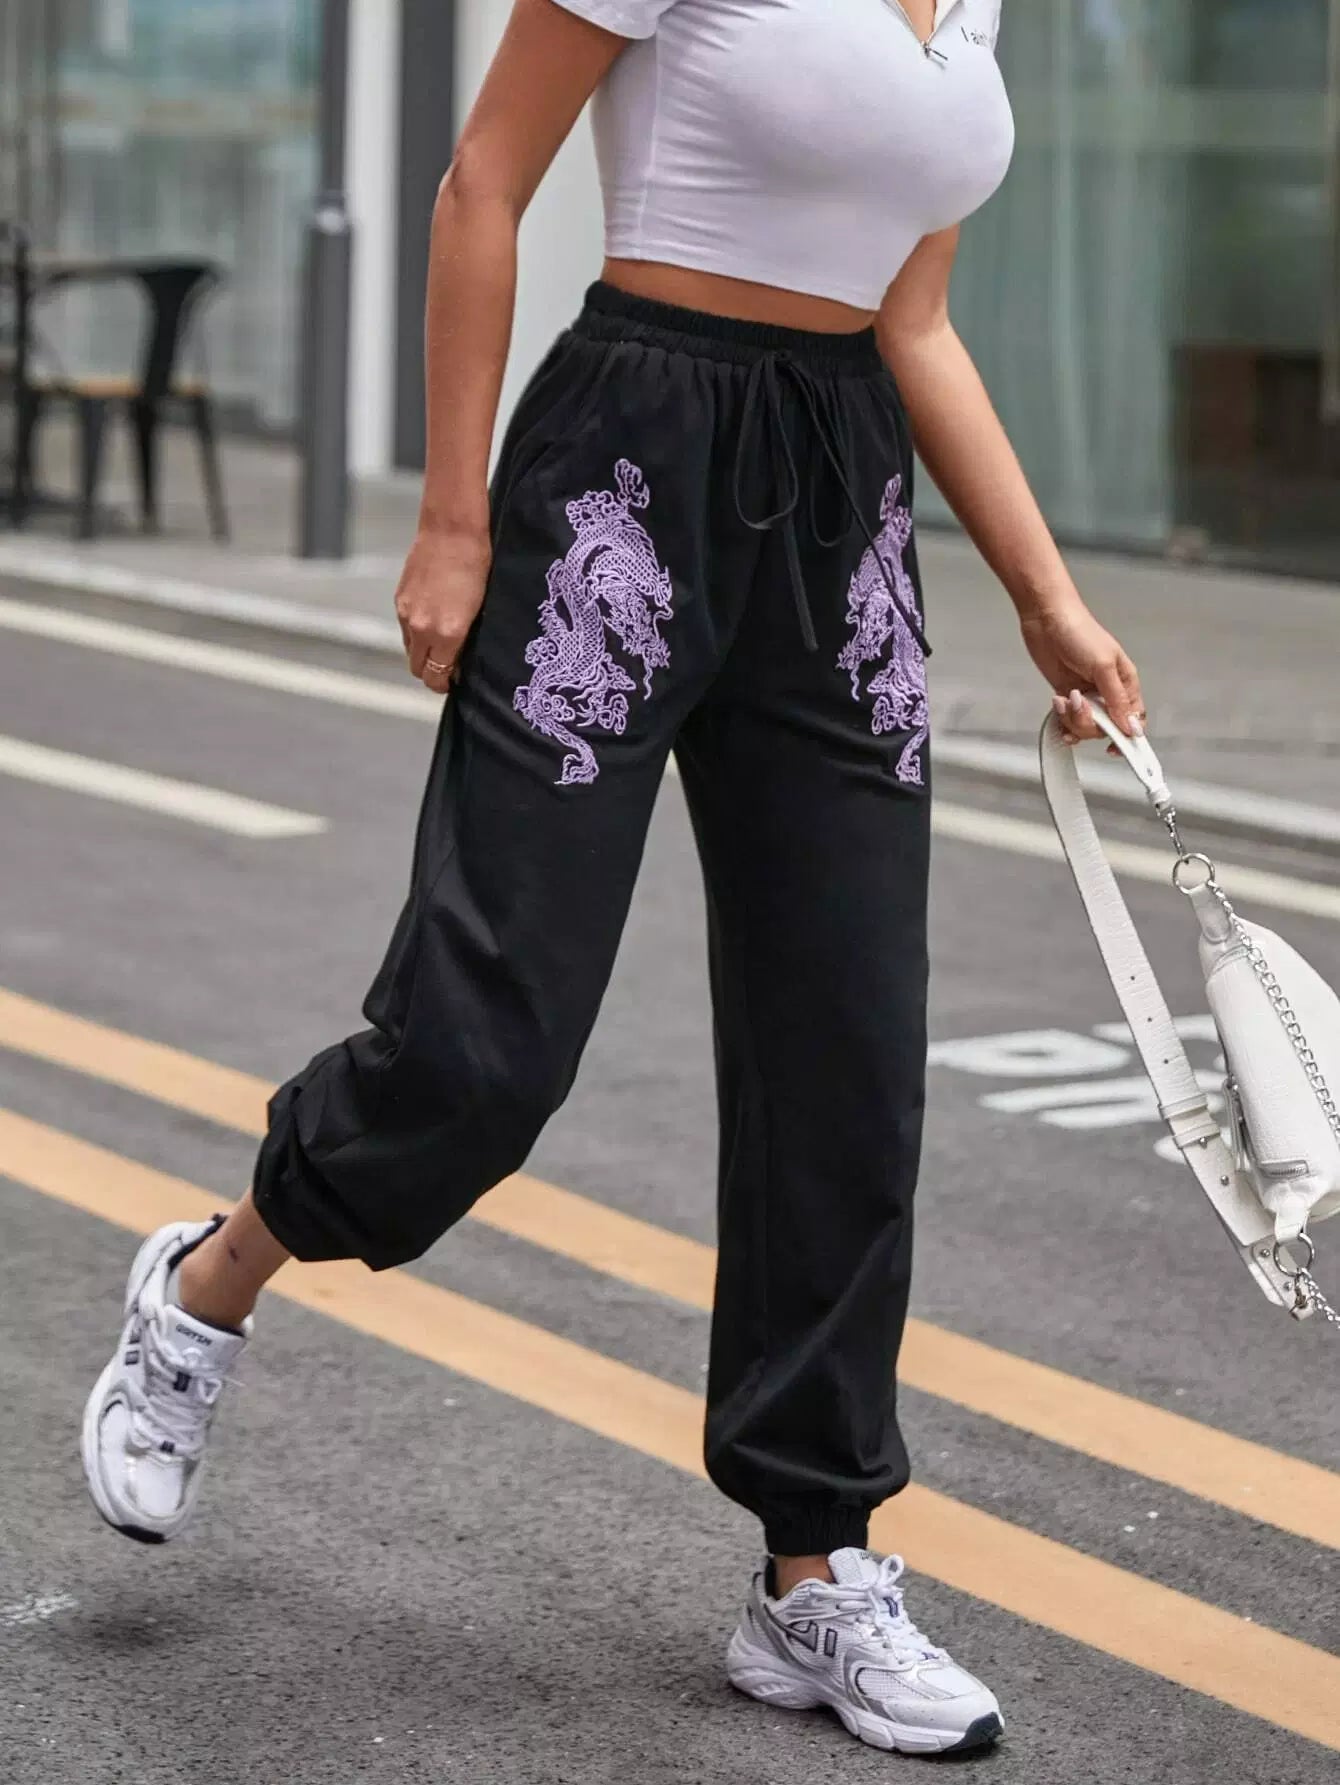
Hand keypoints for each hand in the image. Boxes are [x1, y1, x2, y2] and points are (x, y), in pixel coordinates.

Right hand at [394, 528, 491, 692]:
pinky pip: (405, 628)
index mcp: (446, 633)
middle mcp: (421, 627)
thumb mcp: (479, 608)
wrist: (451, 530)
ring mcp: (406, 613)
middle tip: (448, 667)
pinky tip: (431, 619)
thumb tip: (458, 658)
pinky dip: (416, 632)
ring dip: (422, 651)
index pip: (436, 676)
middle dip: (431, 673)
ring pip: (409, 649)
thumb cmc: (475, 565)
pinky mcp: (399, 599)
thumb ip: (464, 639)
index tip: (453, 682)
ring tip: (440, 642)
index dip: (444, 684)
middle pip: (417, 669)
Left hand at [1020, 601, 1145, 751]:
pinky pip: (1068, 719)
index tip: (1115, 749)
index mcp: (1125, 682)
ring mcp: (1086, 694)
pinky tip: (1057, 703)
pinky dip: (1062, 717)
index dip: (1128, 737)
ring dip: (1072, 719)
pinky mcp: (1067, 694)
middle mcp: (1108, 691)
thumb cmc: (1080, 633)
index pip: (1134, 718)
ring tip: (1063, 700)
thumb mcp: (1103, 666)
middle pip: (1107, 727)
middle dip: (1090, 724)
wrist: (1046, 618)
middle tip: (1078, 705)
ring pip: (1086, 725)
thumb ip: (1117, 699)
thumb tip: (1131, 728)